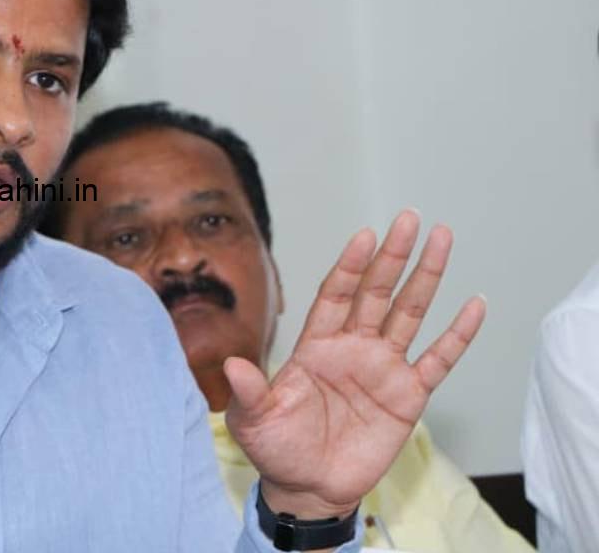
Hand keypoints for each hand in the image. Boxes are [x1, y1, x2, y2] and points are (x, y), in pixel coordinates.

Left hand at [225, 210, 484, 519]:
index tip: (365, 236)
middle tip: (410, 219)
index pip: (335, 295)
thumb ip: (250, 391)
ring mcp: (382, 368)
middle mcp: (352, 348)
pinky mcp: (408, 396)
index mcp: (315, 346)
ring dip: (426, 278)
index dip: (349, 266)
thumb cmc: (277, 450)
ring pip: (409, 314)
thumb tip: (234, 366)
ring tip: (443, 239)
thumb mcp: (254, 420)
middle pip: (376, 292)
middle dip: (393, 257)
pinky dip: (458, 334)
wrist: (309, 488)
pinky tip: (475, 304)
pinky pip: (438, 359)